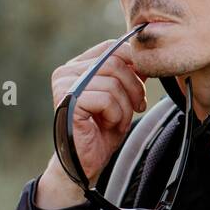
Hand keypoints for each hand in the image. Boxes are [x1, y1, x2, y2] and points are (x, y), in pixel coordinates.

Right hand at [36, 39, 146, 209]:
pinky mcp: (68, 103)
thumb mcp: (122, 98)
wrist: (85, 162)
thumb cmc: (101, 131)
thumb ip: (129, 76)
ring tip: (118, 120)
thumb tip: (145, 58)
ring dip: (125, 106)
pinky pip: (106, 99)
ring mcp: (65, 87)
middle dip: (135, 86)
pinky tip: (108, 125)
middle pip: (115, 62)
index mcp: (77, 67)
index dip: (133, 61)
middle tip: (138, 106)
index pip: (111, 47)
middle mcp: (66, 73)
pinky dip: (116, 115)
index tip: (143, 82)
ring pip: (113, 82)